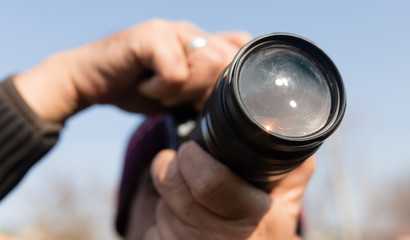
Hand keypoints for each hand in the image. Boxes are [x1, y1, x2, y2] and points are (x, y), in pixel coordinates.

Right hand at [13, 19, 249, 122]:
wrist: (90, 81)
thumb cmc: (135, 88)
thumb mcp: (177, 92)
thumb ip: (202, 88)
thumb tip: (230, 102)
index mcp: (199, 41)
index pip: (240, 44)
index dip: (236, 73)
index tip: (211, 97)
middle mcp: (189, 30)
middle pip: (226, 61)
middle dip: (202, 90)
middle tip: (176, 96)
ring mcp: (171, 29)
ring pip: (206, 65)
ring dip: (181, 90)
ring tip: (159, 89)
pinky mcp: (152, 36)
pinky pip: (176, 73)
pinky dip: (160, 90)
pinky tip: (144, 84)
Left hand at [126, 141, 314, 239]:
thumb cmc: (264, 236)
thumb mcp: (286, 209)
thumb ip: (292, 173)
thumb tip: (297, 139)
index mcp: (252, 218)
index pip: (209, 183)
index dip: (193, 160)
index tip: (190, 148)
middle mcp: (220, 238)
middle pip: (174, 189)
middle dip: (167, 167)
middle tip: (172, 159)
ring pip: (161, 208)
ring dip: (165, 193)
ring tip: (183, 193)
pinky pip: (151, 231)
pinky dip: (158, 219)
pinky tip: (178, 220)